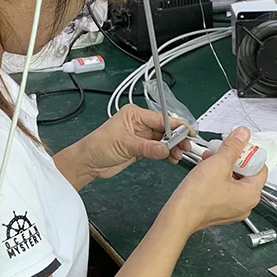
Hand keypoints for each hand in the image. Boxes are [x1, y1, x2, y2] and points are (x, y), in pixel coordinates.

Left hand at [69, 105, 190, 182]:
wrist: (88, 162)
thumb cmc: (98, 146)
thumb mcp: (125, 145)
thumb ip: (147, 147)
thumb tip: (166, 149)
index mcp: (135, 114)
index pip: (161, 118)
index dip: (176, 126)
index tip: (189, 133)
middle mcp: (140, 124)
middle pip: (165, 129)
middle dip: (176, 139)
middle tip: (186, 148)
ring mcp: (141, 137)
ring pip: (163, 140)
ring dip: (172, 148)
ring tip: (179, 156)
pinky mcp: (141, 149)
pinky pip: (158, 150)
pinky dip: (166, 154)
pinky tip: (172, 158)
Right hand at [166, 126, 267, 235]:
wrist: (178, 215)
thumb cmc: (197, 197)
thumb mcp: (218, 163)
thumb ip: (234, 146)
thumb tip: (243, 134)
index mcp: (251, 194)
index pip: (260, 167)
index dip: (248, 153)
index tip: (237, 146)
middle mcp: (246, 204)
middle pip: (247, 173)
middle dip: (233, 159)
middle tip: (221, 151)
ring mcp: (233, 209)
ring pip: (234, 181)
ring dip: (223, 167)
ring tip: (210, 159)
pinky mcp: (221, 210)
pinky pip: (225, 189)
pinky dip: (218, 178)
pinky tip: (206, 170)